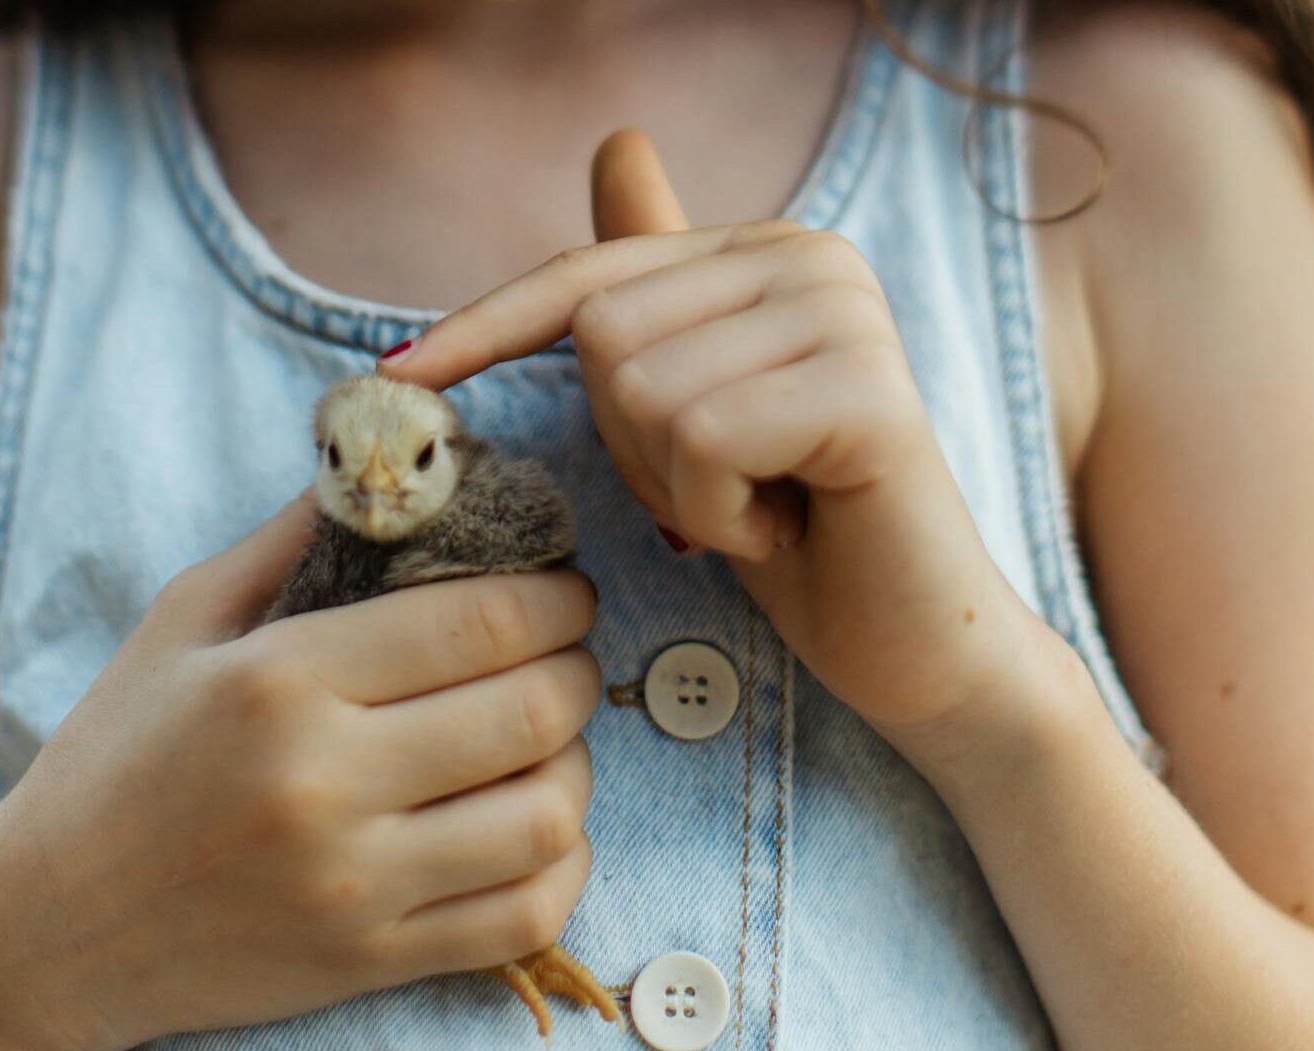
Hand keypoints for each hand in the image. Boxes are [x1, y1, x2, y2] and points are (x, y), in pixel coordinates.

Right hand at [0, 494, 601, 1050]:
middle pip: (535, 709)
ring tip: (548, 742)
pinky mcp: (371, 961)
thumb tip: (401, 464)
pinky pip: (526, 915)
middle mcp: (324, 784)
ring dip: (576, 765)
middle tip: (563, 654)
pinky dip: (563, 865)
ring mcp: (354, 884)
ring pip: (547, 814)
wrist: (45, 930)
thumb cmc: (116, 757)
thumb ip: (296, 539)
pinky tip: (539, 829)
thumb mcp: (182, 623)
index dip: (556, 594)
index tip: (564, 588)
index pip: (482, 621)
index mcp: (281, 682)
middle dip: (577, 666)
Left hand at [380, 130, 1062, 748]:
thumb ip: (655, 290)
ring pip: (642, 389)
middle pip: (602, 335)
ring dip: (678, 489)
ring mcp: (847, 314)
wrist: (915, 644)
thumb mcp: (698, 412)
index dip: (485, 329)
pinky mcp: (867, 388)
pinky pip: (703, 439)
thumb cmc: (799, 535)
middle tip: (725, 490)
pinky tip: (786, 527)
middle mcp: (813, 257)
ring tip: (762, 508)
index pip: (587, 275)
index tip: (398, 377)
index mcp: (766, 252)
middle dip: (633, 448)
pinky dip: (719, 515)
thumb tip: (619, 142)